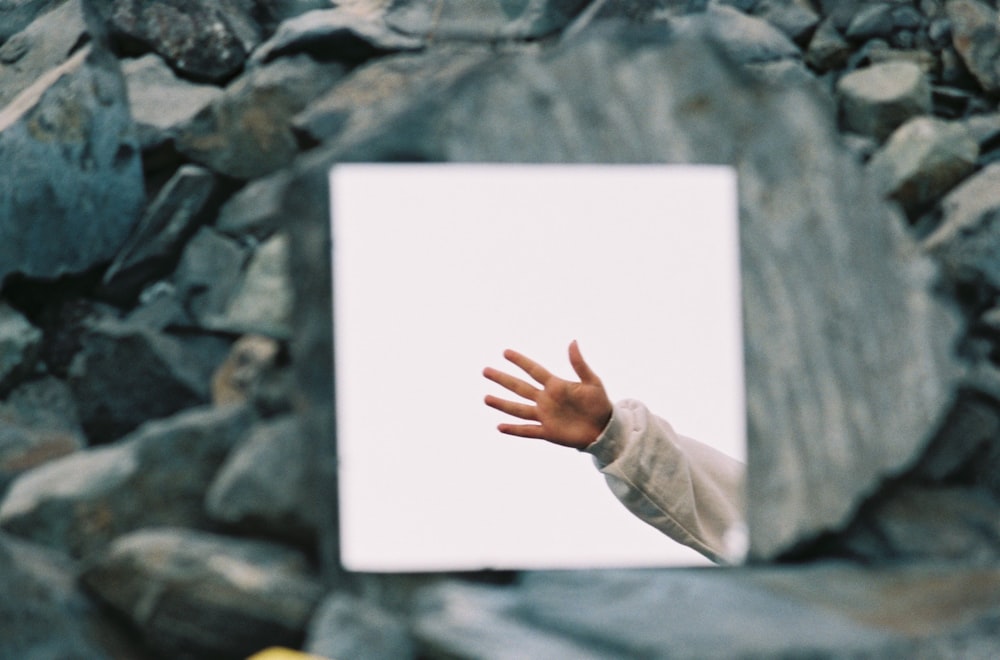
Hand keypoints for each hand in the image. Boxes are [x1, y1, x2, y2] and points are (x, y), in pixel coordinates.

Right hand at [483, 341, 612, 448]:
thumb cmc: (599, 403)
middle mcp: (545, 399)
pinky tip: (499, 427)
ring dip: (502, 404)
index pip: (534, 370)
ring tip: (486, 398)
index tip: (505, 352)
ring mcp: (545, 416)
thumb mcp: (592, 381)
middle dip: (503, 379)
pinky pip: (528, 430)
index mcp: (555, 385)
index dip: (520, 361)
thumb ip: (579, 364)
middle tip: (486, 370)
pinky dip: (514, 430)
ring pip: (519, 409)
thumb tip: (573, 341)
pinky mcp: (548, 432)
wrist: (605, 428)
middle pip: (520, 387)